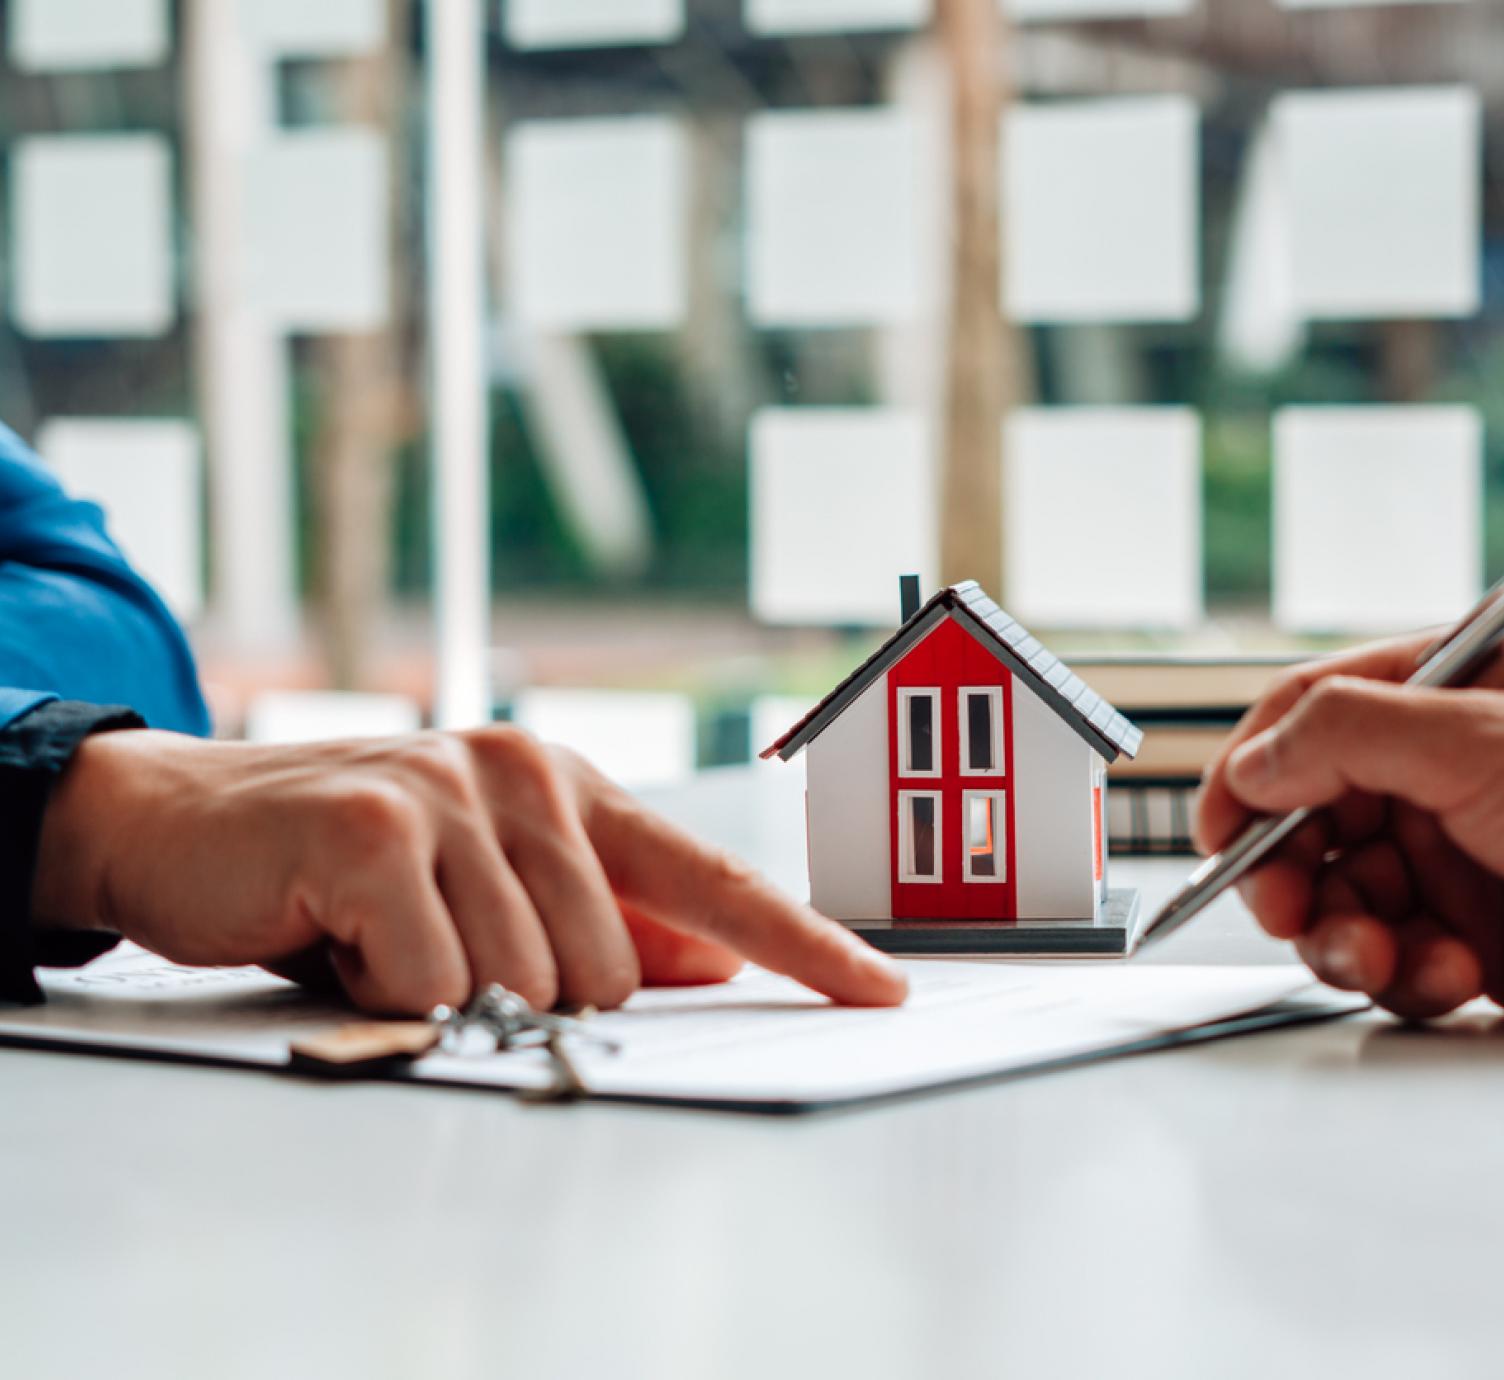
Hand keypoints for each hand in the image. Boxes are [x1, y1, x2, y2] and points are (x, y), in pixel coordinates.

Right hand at [30, 726, 907, 1014]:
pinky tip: (336, 930)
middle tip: (434, 944)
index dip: (802, 945)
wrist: (182, 819)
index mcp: (573, 791)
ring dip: (442, 991)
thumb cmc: (348, 863)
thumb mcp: (489, 886)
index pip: (712, 877)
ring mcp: (455, 792)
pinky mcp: (376, 825)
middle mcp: (530, 776)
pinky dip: (380, 990)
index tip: (880, 991)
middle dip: (524, 993)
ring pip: (525, 983)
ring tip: (380, 933)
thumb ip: (601, 917)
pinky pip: (431, 980)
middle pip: (612, 970)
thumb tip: (710, 964)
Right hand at [1193, 630, 1503, 1027]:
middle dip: (1289, 875)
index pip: (1303, 720)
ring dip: (1345, 936)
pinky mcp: (1478, 937)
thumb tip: (1250, 762)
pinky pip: (1398, 962)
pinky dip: (1409, 973)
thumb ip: (1346, 739)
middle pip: (1304, 825)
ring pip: (1343, 903)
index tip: (1217, 832)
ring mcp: (1456, 858)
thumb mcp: (1478, 737)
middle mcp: (1435, 774)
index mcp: (1437, 692)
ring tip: (1384, 955)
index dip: (1247, 774)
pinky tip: (1461, 970)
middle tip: (1293, 910)